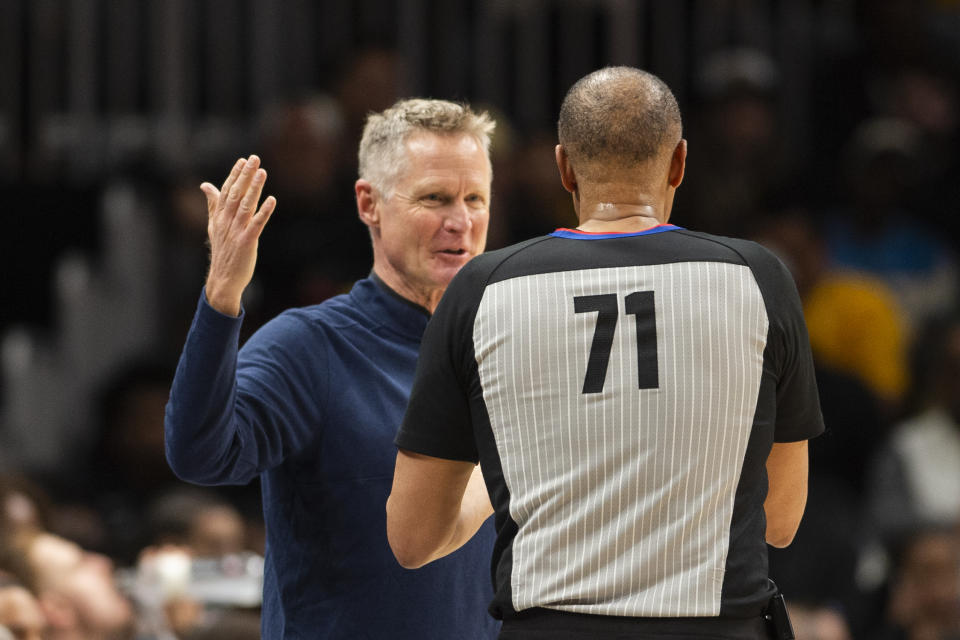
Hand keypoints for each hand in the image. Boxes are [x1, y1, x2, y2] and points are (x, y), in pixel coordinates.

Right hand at [202, 155, 276, 315]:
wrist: (223, 279)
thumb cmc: (222, 251)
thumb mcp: (214, 226)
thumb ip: (213, 204)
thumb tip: (205, 185)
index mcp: (219, 216)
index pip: (226, 191)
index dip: (235, 175)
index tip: (243, 160)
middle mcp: (226, 221)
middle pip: (235, 194)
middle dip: (245, 175)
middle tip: (254, 159)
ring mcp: (236, 231)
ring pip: (246, 205)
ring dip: (254, 188)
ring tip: (262, 172)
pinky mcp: (247, 242)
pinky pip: (256, 224)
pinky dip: (264, 211)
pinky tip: (272, 200)